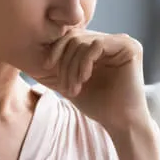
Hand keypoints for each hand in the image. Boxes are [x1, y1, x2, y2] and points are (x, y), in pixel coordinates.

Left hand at [33, 30, 150, 132]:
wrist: (120, 123)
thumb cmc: (96, 105)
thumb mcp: (69, 81)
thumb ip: (57, 66)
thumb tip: (29, 54)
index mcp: (99, 45)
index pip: (69, 36)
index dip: (55, 50)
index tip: (46, 68)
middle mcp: (112, 40)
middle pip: (75, 38)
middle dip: (64, 64)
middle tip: (65, 88)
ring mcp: (122, 41)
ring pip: (84, 41)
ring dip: (73, 68)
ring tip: (74, 89)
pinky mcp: (130, 47)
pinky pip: (97, 45)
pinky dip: (85, 63)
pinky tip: (84, 79)